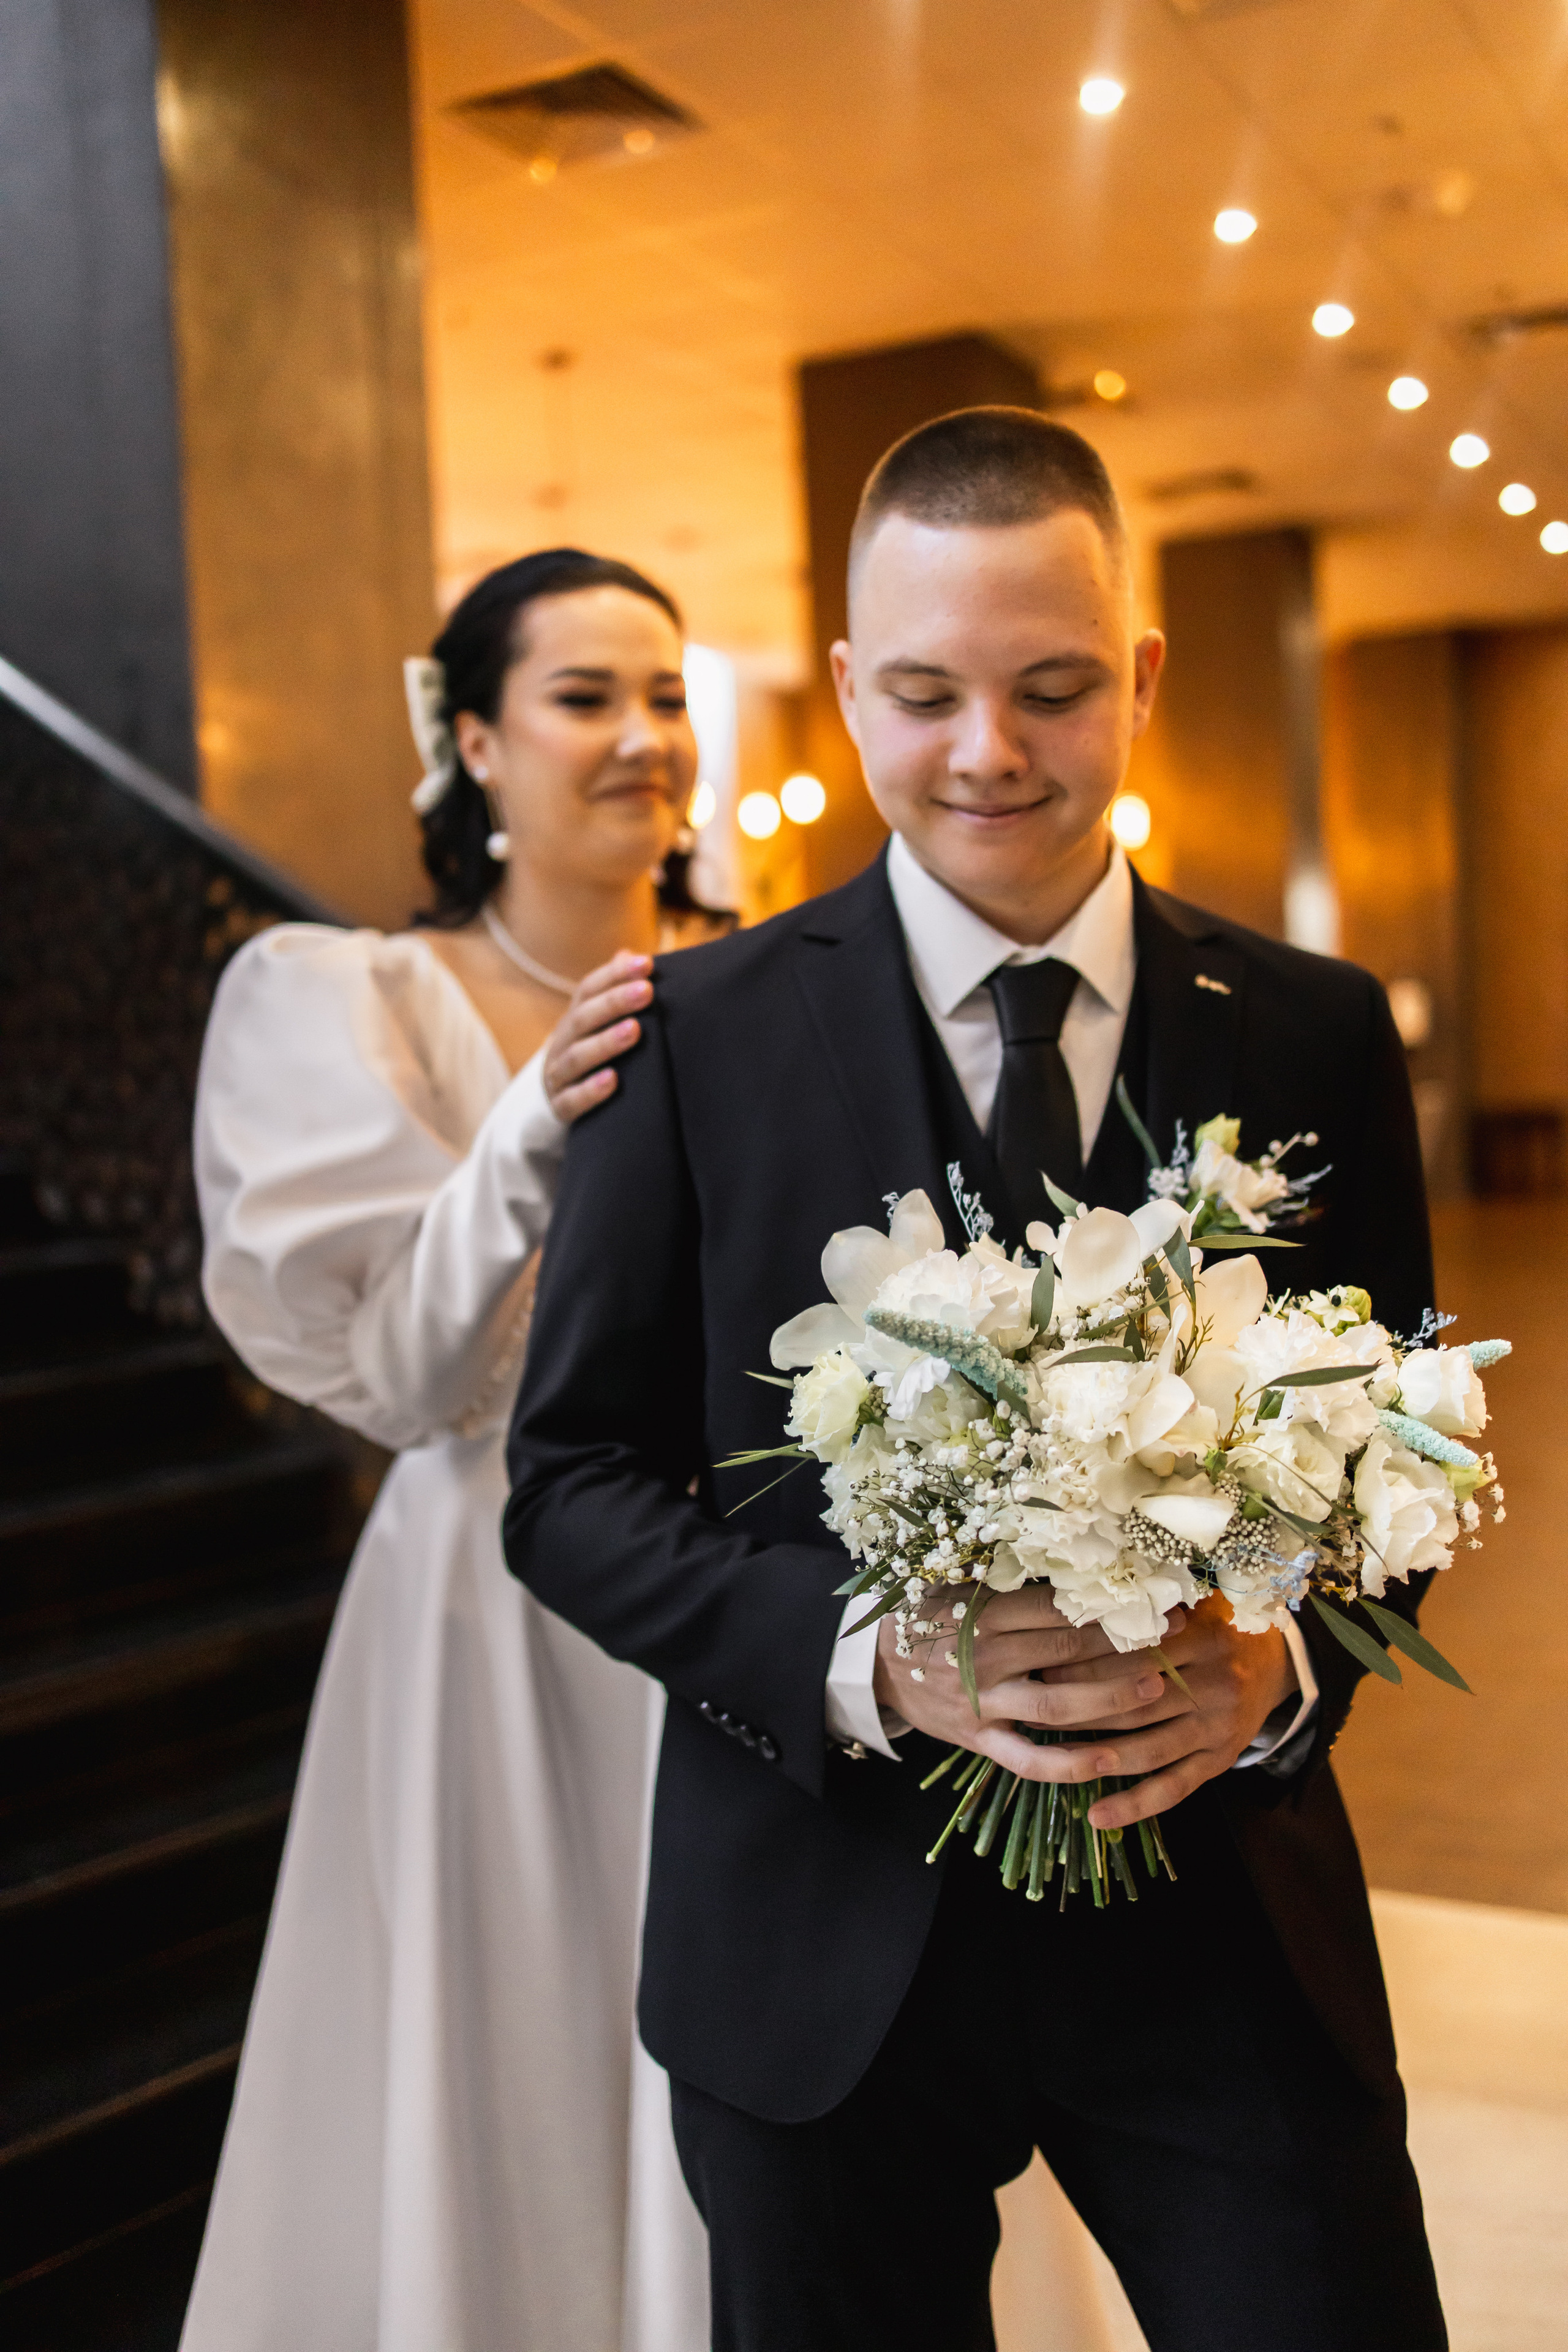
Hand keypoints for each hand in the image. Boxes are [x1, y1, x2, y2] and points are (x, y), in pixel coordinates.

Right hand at [543, 951, 652, 1122]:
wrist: (559, 1101)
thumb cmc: (591, 1053)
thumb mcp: (599, 1024)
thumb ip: (614, 992)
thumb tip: (631, 954)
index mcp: (575, 1017)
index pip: (589, 989)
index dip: (615, 974)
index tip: (647, 964)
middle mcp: (562, 1042)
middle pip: (583, 1018)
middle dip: (614, 1003)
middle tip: (646, 992)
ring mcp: (559, 1075)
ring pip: (577, 1057)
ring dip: (606, 1042)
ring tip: (634, 1030)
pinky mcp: (561, 1106)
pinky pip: (572, 1100)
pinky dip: (591, 1090)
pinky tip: (613, 1080)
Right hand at [873, 1585, 1186, 1788]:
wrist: (874, 1665)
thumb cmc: (929, 1616)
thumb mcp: (961, 1585)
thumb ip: (1013, 1582)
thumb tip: (1083, 1565)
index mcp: (985, 1611)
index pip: (1058, 1606)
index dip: (1109, 1602)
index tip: (1153, 1595)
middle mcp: (986, 1656)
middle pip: (1067, 1650)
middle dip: (1127, 1643)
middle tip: (1174, 1635)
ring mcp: (983, 1702)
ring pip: (1057, 1705)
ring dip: (1111, 1699)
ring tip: (1157, 1689)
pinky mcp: (979, 1740)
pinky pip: (1028, 1760)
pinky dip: (1068, 1766)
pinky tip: (1108, 1762)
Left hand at [1042, 1596, 1297, 1830]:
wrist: (1277, 1659)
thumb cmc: (1215, 1625)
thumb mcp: (1188, 1605)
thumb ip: (1143, 1613)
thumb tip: (1072, 1611)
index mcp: (1200, 1636)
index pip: (1130, 1653)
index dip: (1083, 1661)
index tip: (1041, 1664)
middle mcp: (1214, 1683)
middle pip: (1134, 1703)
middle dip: (1081, 1708)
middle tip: (1034, 1709)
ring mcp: (1218, 1727)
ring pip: (1149, 1748)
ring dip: (1098, 1757)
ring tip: (1054, 1758)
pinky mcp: (1220, 1760)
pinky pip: (1174, 1788)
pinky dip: (1135, 1805)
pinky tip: (1097, 1815)